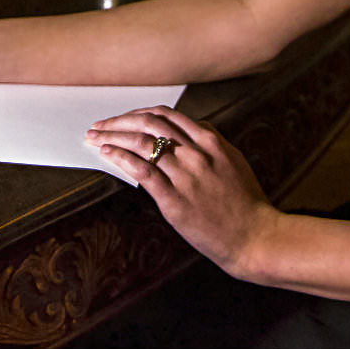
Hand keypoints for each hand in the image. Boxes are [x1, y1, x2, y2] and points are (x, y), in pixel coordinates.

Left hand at [86, 105, 277, 279]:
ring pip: (141, 143)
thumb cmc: (245, 201)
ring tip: (96, 138)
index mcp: (210, 141)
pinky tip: (108, 154)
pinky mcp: (174, 199)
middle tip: (100, 125)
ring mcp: (185, 176)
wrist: (253, 236)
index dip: (138, 113)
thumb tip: (189, 127)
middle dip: (119, 121)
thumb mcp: (233, 160)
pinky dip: (120, 157)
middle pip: (149, 124)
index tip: (122, 118)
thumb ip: (210, 141)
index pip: (165, 115)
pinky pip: (142, 170)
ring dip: (113, 137)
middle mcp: (196, 153)